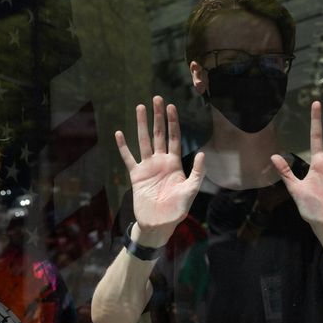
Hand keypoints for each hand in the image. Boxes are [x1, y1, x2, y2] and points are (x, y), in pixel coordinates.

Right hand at [115, 96, 204, 244]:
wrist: (159, 224)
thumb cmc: (177, 209)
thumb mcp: (191, 191)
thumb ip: (197, 173)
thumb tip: (203, 153)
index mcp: (175, 163)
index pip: (174, 138)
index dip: (173, 122)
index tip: (172, 106)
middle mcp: (161, 161)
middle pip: (159, 134)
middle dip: (159, 116)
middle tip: (157, 98)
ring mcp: (148, 167)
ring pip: (144, 141)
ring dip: (142, 124)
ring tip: (140, 107)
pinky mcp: (136, 175)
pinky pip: (128, 158)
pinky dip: (123, 146)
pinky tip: (119, 133)